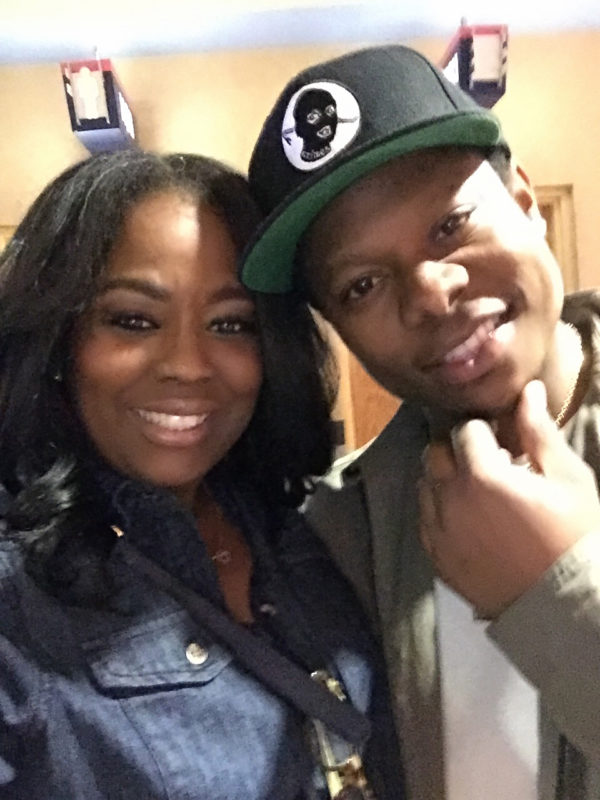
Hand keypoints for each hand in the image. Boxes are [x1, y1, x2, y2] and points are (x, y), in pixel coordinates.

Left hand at [419, 381, 599, 618]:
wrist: (563, 604)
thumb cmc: (573, 535)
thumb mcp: (567, 477)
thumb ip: (538, 431)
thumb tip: (527, 390)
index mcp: (480, 474)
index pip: (464, 430)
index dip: (485, 430)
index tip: (503, 442)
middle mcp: (449, 498)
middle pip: (435, 453)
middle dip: (457, 449)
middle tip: (488, 463)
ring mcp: (438, 530)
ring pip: (425, 484)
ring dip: (444, 478)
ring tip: (477, 492)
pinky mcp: (436, 557)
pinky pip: (425, 519)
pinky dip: (439, 509)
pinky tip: (467, 518)